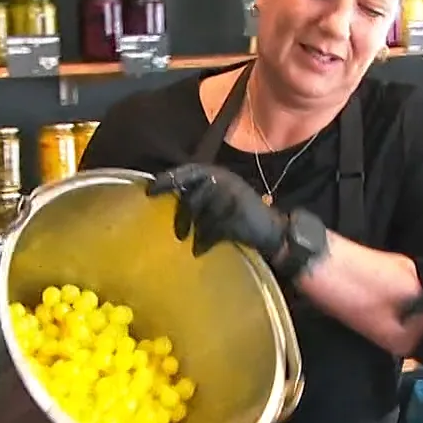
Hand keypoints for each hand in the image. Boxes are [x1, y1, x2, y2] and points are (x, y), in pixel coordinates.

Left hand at [147, 163, 286, 259]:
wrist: (272, 230)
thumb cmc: (240, 215)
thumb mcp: (218, 197)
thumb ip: (197, 194)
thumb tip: (168, 200)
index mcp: (216, 173)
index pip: (187, 171)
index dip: (167, 180)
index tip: (149, 191)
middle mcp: (223, 180)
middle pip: (191, 195)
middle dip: (181, 216)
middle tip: (177, 233)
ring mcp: (230, 197)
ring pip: (201, 214)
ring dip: (195, 231)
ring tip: (190, 242)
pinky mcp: (236, 215)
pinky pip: (212, 230)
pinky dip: (205, 243)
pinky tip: (200, 251)